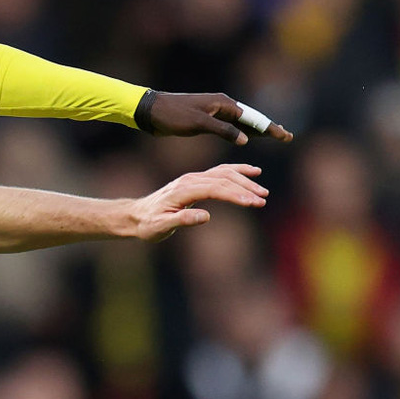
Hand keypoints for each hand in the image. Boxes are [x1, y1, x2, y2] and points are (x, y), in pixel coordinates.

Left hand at [127, 164, 268, 241]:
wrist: (136, 215)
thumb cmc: (148, 224)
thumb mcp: (161, 227)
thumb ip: (181, 220)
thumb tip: (205, 216)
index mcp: (183, 190)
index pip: (215, 188)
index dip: (235, 195)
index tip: (253, 202)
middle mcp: (190, 180)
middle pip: (223, 178)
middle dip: (245, 188)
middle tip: (263, 199)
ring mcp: (194, 178)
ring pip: (225, 173)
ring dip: (245, 180)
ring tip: (262, 192)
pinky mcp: (197, 180)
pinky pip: (221, 172)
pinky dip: (238, 171)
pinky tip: (253, 173)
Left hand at [141, 92, 293, 144]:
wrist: (152, 111)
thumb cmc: (174, 115)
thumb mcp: (198, 123)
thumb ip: (223, 130)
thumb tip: (245, 139)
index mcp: (223, 104)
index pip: (252, 118)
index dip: (270, 128)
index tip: (284, 136)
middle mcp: (223, 105)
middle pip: (251, 119)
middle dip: (269, 128)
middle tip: (287, 136)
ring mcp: (216, 112)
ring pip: (243, 122)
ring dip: (258, 130)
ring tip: (274, 136)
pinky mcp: (207, 120)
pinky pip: (231, 127)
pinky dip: (242, 132)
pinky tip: (247, 138)